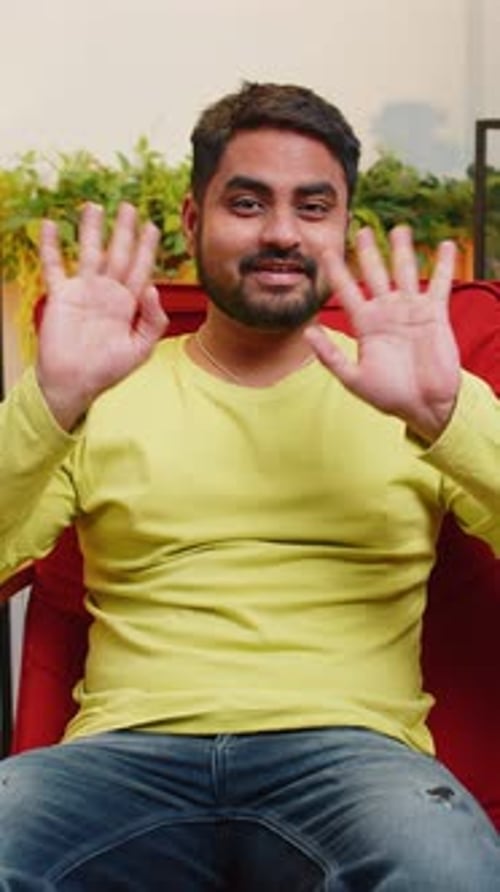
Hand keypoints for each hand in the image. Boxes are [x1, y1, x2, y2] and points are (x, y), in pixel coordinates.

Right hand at [36, 202, 167, 429]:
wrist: (75, 383)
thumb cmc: (108, 371)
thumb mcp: (141, 349)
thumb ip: (153, 321)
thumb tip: (153, 288)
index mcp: (128, 304)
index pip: (140, 268)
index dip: (146, 248)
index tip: (151, 226)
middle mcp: (107, 293)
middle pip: (117, 254)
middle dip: (123, 231)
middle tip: (128, 206)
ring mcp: (84, 292)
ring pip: (88, 253)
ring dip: (91, 230)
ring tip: (93, 205)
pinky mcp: (61, 296)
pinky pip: (54, 266)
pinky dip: (50, 246)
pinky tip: (49, 225)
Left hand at [305, 225, 459, 441]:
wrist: (424, 406)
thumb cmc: (389, 396)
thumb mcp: (353, 378)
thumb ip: (331, 355)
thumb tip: (307, 332)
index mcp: (365, 325)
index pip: (347, 290)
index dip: (336, 270)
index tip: (324, 250)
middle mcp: (386, 313)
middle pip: (375, 274)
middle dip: (367, 252)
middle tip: (361, 229)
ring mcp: (410, 311)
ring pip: (404, 272)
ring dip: (402, 251)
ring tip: (399, 229)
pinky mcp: (434, 314)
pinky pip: (439, 284)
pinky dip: (444, 265)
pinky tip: (446, 246)